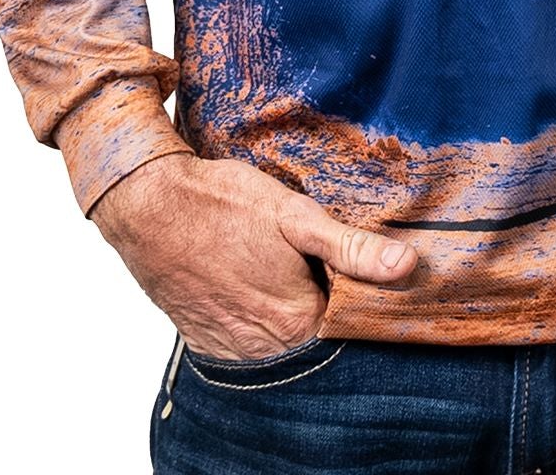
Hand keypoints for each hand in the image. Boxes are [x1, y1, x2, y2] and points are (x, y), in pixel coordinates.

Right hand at [89, 153, 419, 361]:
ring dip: (288, 307)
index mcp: (297, 323)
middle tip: (313, 260)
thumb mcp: (295, 215)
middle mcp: (265, 350)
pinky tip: (251, 278)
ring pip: (281, 337)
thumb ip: (351, 247)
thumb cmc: (224, 205)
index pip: (350, 322)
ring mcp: (232, 349)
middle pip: (316, 333)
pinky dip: (255, 314)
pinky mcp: (206, 341)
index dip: (358, 293)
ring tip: (278, 266)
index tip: (358, 266)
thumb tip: (406, 265)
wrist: (150, 205)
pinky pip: (247, 337)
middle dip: (324, 300)